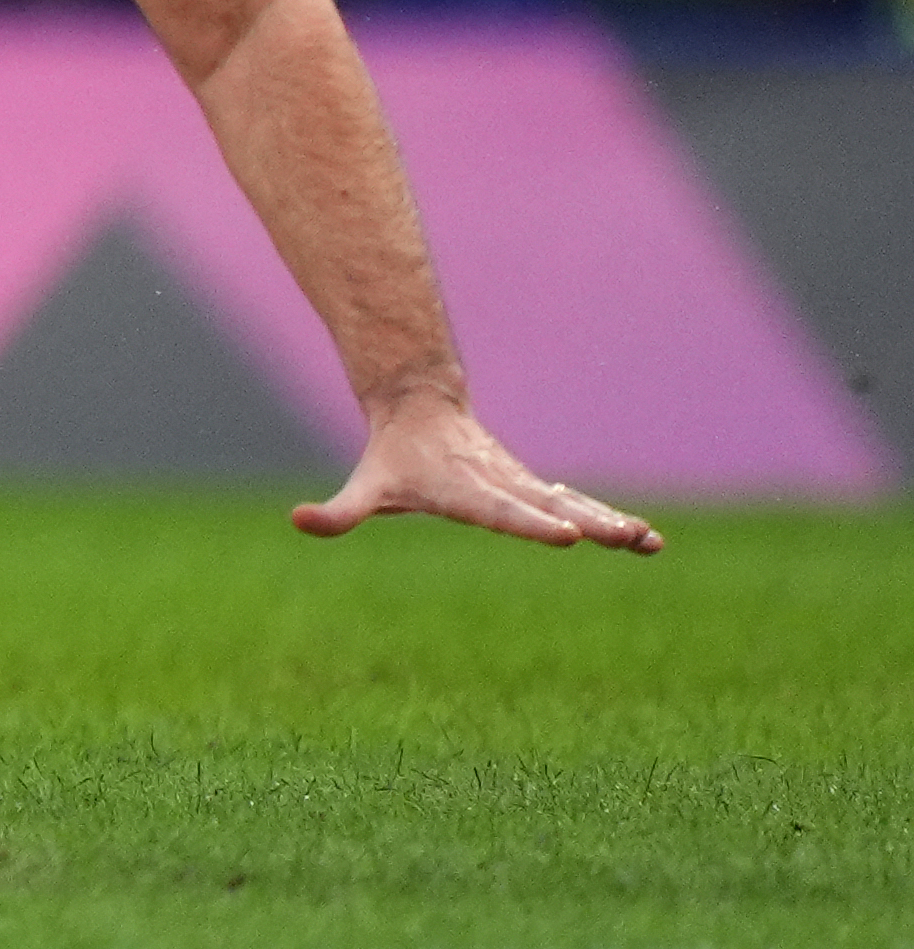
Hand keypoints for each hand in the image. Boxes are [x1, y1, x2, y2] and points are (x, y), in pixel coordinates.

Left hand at [294, 393, 659, 553]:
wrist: (420, 406)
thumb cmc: (394, 459)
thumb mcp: (367, 487)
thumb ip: (338, 511)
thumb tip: (299, 521)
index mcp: (467, 492)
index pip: (503, 512)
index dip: (532, 524)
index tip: (569, 537)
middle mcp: (502, 485)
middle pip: (550, 507)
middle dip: (591, 522)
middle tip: (627, 538)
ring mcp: (523, 484)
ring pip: (572, 503)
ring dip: (612, 522)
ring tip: (650, 542)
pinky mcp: (533, 486)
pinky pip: (577, 503)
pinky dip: (610, 518)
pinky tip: (644, 540)